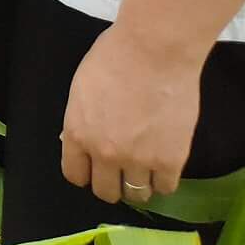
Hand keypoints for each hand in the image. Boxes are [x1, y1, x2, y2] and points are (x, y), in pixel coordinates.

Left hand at [60, 18, 203, 205]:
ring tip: (146, 168)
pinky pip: (166, 187)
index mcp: (77, 133)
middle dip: (112, 183)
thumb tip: (82, 138)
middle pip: (106, 191)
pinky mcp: (170, 160)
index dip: (86, 173)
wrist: (154, 50)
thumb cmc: (114, 57)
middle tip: (122, 170)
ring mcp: (138, 160)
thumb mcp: (82, 88)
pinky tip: (165, 165)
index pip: (75, 175)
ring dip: (139, 184)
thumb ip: (81, 119)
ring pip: (136, 194)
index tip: (95, 168)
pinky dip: (164, 180)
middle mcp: (104, 153)